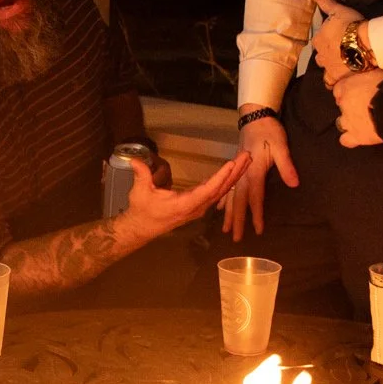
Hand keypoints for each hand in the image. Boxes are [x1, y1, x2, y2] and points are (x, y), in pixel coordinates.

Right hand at [119, 153, 248, 242]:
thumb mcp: (140, 192)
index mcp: (186, 205)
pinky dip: (226, 181)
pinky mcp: (198, 205)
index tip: (232, 164)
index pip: (208, 190)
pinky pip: (216, 193)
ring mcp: (199, 207)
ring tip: (245, 161)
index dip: (221, 177)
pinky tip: (233, 172)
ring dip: (234, 176)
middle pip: (221, 189)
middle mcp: (197, 207)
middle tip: (247, 156)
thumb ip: (141, 175)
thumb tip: (135, 160)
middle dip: (235, 172)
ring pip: (221, 191)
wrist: (142, 227)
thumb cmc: (142, 210)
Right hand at [222, 115, 297, 240]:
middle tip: (236, 238)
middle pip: (238, 201)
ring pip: (230, 196)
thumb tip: (294, 184)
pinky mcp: (236, 168)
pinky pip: (226, 188)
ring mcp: (237, 172)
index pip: (255, 197)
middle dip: (237, 220)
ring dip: (228, 213)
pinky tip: (218, 208)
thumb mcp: (281, 146)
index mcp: (253, 171)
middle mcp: (242, 175)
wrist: (255, 116)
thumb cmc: (269, 131)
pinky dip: (222, 199)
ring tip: (225, 229)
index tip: (258, 230)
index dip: (257, 214)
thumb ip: (286, 166)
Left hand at [310, 0, 365, 82]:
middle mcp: (320, 55)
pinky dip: (335, 81)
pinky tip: (342, 79)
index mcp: (319, 40)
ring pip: (325, 70)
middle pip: (321, 57)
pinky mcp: (336, 79)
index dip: (328, 41)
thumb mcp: (339, 10)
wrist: (363, 44)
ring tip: (343, 66)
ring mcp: (328, 68)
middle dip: (328, 56)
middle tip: (341, 53)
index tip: (338, 39)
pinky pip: (332, 83)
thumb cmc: (351, 25)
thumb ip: (327, 3)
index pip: (319, 41)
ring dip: (332, 68)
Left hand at [331, 68, 382, 148]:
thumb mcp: (379, 75)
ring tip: (363, 122)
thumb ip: (370, 79)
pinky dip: (350, 139)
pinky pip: (346, 140)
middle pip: (342, 106)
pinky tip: (359, 137)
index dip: (347, 92)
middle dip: (351, 106)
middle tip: (365, 107)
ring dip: (350, 122)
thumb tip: (375, 80)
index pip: (339, 89)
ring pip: (341, 123)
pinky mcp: (356, 136)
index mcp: (348, 86)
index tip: (356, 93)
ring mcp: (348, 121)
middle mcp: (344, 103)